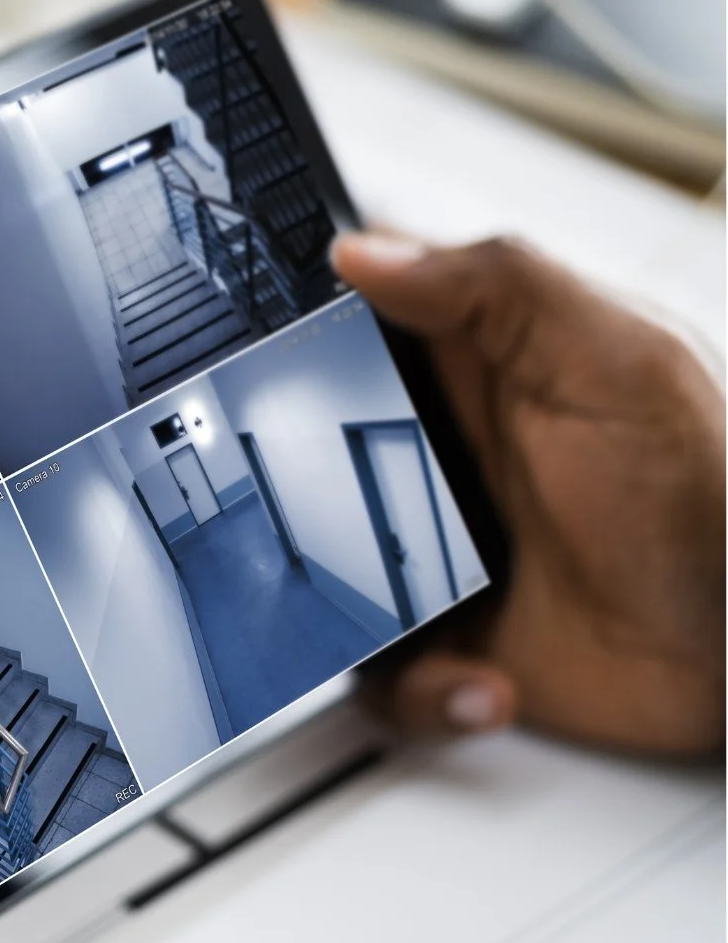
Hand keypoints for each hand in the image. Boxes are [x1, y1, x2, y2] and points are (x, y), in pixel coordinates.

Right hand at [333, 232, 723, 756]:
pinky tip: (485, 680)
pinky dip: (423, 691)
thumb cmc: (714, 497)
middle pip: (308, 464)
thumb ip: (500, 290)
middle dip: (293, 504)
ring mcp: (436, 554)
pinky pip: (382, 673)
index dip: (298, 336)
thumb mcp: (618, 365)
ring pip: (326, 579)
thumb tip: (368, 251)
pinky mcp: (446, 641)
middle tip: (331, 525)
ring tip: (430, 626)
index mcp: (480, 374)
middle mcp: (445, 462)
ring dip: (358, 619)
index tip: (260, 365)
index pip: (357, 330)